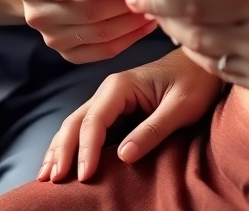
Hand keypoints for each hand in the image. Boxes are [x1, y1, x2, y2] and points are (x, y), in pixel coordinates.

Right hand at [14, 0, 156, 62]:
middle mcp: (37, 14)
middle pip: (81, 13)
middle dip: (116, 4)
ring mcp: (52, 37)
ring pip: (96, 34)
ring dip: (127, 22)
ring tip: (150, 7)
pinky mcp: (68, 52)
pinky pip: (101, 52)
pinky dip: (127, 39)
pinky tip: (144, 25)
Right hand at [39, 48, 222, 181]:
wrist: (202, 66)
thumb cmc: (195, 82)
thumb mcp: (180, 107)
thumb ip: (153, 130)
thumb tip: (123, 155)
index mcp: (122, 85)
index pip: (94, 120)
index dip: (85, 149)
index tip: (83, 177)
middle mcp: (110, 90)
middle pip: (76, 122)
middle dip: (61, 151)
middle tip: (52, 182)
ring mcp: (110, 100)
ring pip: (76, 125)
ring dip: (60, 149)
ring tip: (46, 177)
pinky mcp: (116, 110)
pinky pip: (87, 128)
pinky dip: (72, 145)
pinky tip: (62, 163)